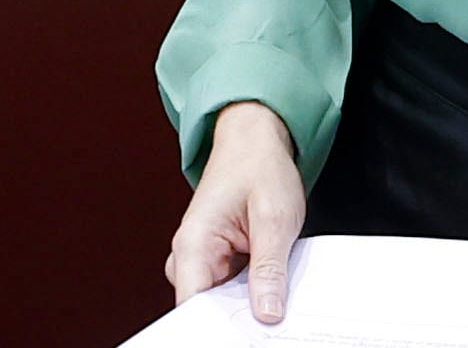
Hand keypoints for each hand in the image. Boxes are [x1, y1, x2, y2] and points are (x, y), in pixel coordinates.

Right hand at [166, 100, 305, 323]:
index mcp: (193, 244)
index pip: (191, 309)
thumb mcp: (274, 217)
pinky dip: (252, 293)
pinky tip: (273, 291)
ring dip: (248, 306)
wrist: (255, 140)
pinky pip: (231, 291)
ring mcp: (203, 260)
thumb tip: (266, 314)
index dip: (217, 331)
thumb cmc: (259, 166)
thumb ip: (268, 268)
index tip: (245, 338)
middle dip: (238, 320)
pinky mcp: (218, 261)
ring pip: (221, 304)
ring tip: (278, 301)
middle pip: (206, 312)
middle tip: (274, 321)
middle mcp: (189, 256)